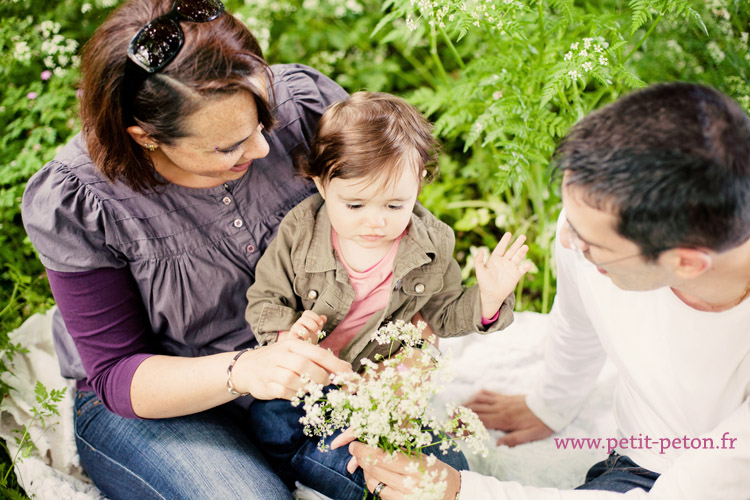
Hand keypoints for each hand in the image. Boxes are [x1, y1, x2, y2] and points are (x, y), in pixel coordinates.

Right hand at [232, 338, 349, 400]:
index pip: (318, 353)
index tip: (349, 374)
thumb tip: (346, 368)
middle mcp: (281, 354)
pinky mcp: (265, 385)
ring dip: (308, 387)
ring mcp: (271, 370)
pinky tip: (298, 393)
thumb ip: (318, 357)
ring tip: (313, 388)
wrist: (247, 367)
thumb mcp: (296, 351)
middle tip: (328, 383)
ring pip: (293, 379)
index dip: (336, 364)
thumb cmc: (280, 359)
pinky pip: (283, 392)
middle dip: (321, 377)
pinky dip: (294, 395)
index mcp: (292, 344)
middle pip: (305, 365)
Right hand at [281, 310, 326, 343]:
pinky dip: (305, 333)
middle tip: (318, 331)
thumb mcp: (316, 333)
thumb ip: (320, 324)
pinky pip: (296, 329)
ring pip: (300, 322)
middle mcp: (298, 324)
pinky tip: (308, 339)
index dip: (315, 316)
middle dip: (313, 322)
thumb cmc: (308, 342)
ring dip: (310, 326)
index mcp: (304, 322)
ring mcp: (294, 330)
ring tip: (314, 334)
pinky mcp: (291, 336)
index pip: (307, 313)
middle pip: (304, 316)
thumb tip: (324, 317)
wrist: (299, 353)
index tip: (321, 323)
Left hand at [345, 441, 460, 499]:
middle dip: (361, 458)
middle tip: (357, 450)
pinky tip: (378, 475)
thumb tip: (372, 440)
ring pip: (373, 482)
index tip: (355, 444)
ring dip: (366, 471)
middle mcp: (408, 485)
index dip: (364, 450)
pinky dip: (375, 482)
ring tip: (369, 463)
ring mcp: (403, 498)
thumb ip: (399, 451)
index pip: (382, 457)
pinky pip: (378, 493)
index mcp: (415, 468)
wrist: (452, 494)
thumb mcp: (422, 457)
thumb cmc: (436, 471)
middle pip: (374, 469)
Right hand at [463, 390, 552, 445]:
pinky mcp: (505, 396)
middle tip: (449, 420)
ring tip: (455, 409)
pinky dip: (477, 395)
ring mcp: (502, 401)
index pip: (479, 422)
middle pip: (475, 410)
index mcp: (504, 420)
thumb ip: (514, 440)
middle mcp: (500, 408)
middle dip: (460, 415)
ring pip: (479, 400)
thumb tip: (497, 446)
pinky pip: (488, 393)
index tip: (454, 430)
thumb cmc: (541, 422)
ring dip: (465, 404)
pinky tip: (472, 398)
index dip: (465, 426)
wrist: (551, 404)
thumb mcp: (531, 435)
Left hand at [475, 232, 531, 318]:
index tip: (508, 233)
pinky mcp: (516, 275)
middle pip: (512, 250)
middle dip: (517, 243)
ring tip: (526, 246)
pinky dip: (525, 267)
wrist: (491, 295)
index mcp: (495, 259)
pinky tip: (528, 263)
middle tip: (523, 236)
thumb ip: (478, 261)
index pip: (500, 248)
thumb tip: (480, 250)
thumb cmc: (484, 283)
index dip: (504, 241)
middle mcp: (504, 261)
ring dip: (522, 252)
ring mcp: (511, 267)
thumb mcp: (479, 271)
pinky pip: (522, 269)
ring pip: (518, 257)